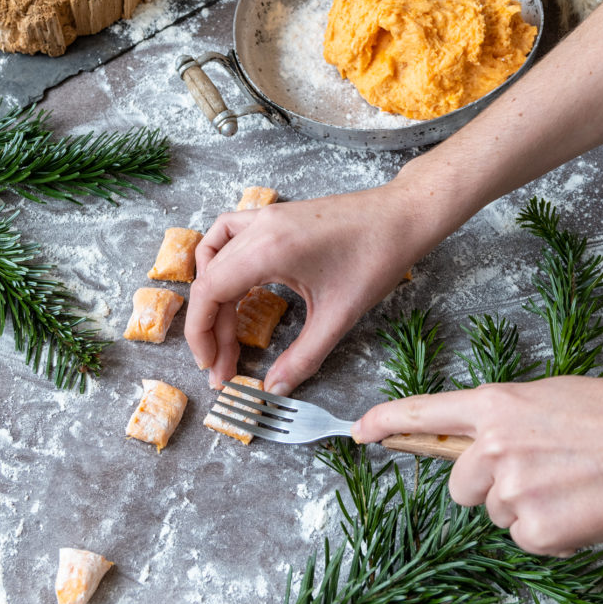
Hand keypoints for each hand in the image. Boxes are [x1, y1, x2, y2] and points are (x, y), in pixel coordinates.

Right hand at [184, 183, 423, 393]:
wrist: (402, 217)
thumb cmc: (376, 258)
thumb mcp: (338, 316)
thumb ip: (302, 357)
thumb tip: (275, 389)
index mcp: (268, 249)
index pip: (208, 291)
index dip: (200, 333)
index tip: (211, 366)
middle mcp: (259, 226)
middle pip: (209, 278)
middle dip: (210, 326)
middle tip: (225, 365)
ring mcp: (266, 215)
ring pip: (214, 253)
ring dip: (212, 292)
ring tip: (225, 329)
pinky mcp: (276, 214)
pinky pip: (231, 233)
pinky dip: (223, 260)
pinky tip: (237, 285)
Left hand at [352, 375, 602, 555]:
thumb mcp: (544, 399)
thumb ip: (500, 418)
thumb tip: (475, 439)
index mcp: (495, 405)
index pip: (424, 413)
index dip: (385, 422)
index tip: (360, 431)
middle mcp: (493, 445)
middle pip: (458, 483)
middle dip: (484, 485)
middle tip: (533, 472)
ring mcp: (512, 489)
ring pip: (492, 512)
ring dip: (520, 506)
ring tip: (564, 485)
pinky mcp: (536, 529)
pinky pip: (522, 537)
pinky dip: (545, 531)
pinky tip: (574, 508)